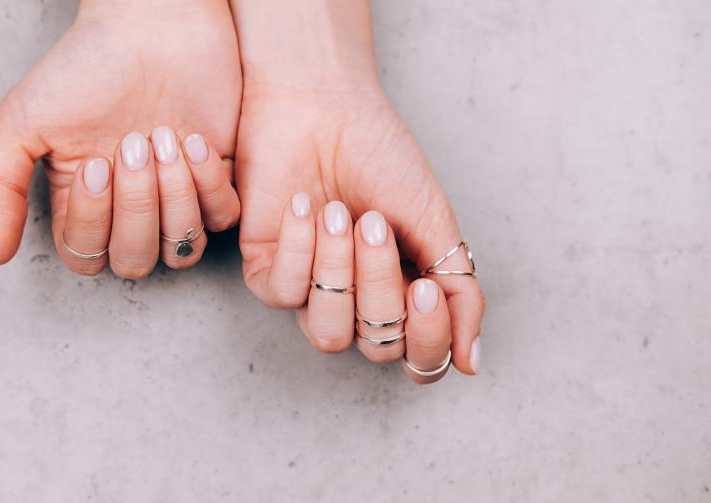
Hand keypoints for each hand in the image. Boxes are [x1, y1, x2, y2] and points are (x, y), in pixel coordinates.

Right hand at [0, 0, 240, 277]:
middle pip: (134, 261)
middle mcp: (129, 209)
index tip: (96, 163)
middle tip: (133, 143)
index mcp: (82, 203)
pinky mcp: (219, 179)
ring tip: (164, 135)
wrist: (151, 20)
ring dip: (174, 196)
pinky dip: (209, 183)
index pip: (85, 255)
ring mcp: (176, 197)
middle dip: (136, 206)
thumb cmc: (84, 65)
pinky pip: (221, 217)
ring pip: (182, 248)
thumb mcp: (20, 121)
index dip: (92, 221)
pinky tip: (194, 139)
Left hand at [232, 0, 484, 381]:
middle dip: (380, 285)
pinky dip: (300, 247)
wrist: (321, 103)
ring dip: (340, 271)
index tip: (428, 286)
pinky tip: (305, 204)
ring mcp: (311, 288)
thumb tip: (471, 362)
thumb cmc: (381, 155)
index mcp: (403, 291)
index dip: (427, 338)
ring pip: (327, 332)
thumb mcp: (436, 222)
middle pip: (376, 346)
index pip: (419, 359)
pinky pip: (282, 293)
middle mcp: (358, 299)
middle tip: (375, 222)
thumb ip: (459, 292)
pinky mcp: (265, 269)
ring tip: (341, 213)